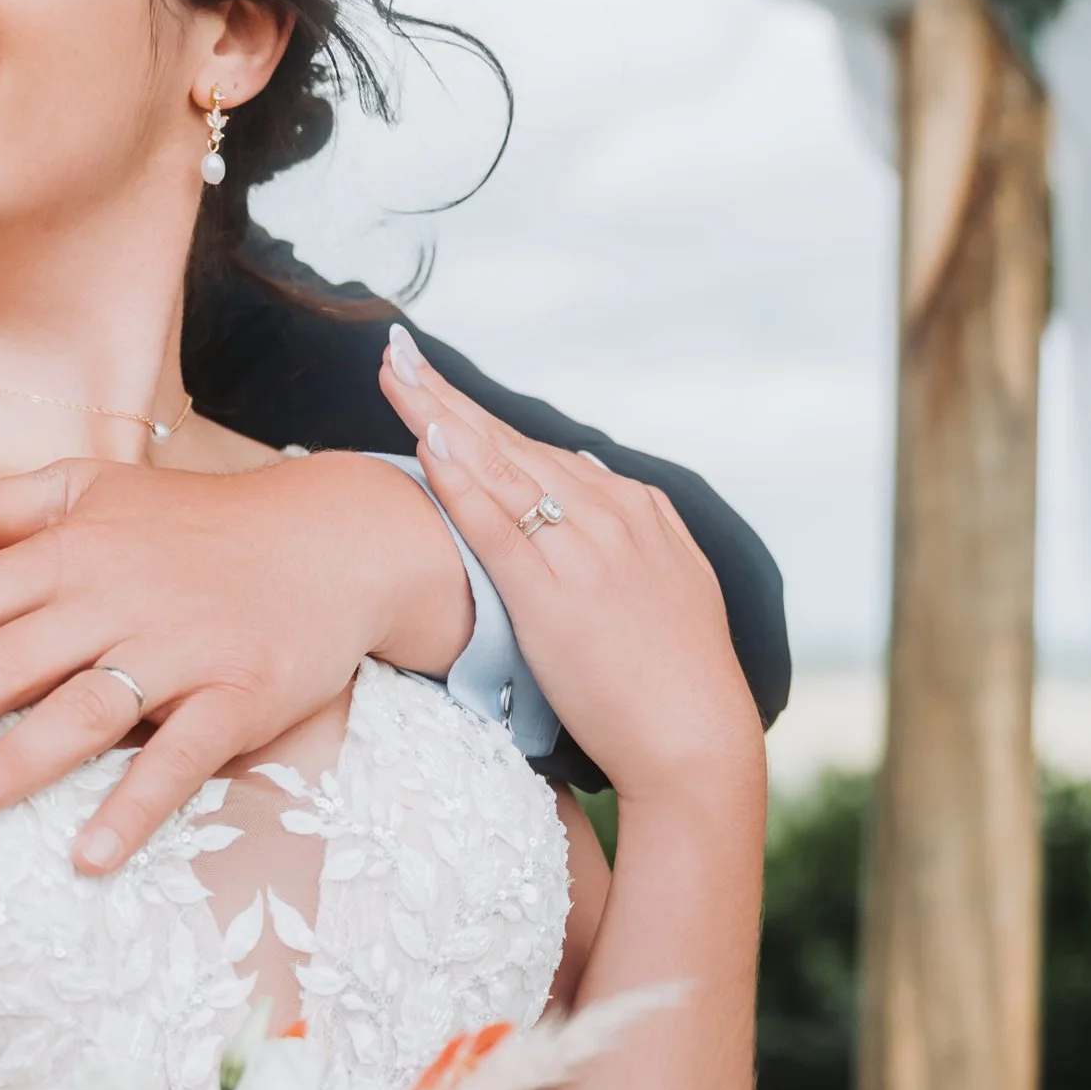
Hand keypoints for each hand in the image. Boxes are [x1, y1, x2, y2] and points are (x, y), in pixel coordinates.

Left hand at [0, 451, 471, 873]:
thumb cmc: (191, 522)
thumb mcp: (84, 490)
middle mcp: (115, 600)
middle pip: (7, 660)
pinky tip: (88, 856)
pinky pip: (180, 760)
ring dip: (18, 762)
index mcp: (69, 552)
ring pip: (85, 711)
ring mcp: (179, 652)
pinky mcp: (238, 698)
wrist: (333, 538)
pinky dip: (136, 808)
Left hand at [375, 328, 761, 804]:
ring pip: (498, 465)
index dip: (481, 419)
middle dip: (447, 395)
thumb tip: (597, 491)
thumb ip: (632, 536)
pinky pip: (496, 522)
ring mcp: (582, 546)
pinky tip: (428, 441)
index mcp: (634, 509)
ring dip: (440, 414)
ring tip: (395, 372)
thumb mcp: (667, 587)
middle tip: (395, 352)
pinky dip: (461, 478)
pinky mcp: (552, 591)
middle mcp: (609, 512)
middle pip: (510, 441)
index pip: (542, 452)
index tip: (436, 387)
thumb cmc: (675, 678)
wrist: (695, 737)